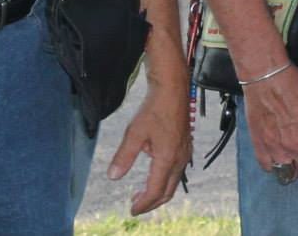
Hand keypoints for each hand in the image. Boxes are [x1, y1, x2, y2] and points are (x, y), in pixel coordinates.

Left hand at [107, 74, 192, 214]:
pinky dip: (165, 178)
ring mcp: (185, 152)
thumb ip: (124, 155)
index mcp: (167, 158)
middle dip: (151, 202)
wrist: (173, 87)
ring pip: (173, 181)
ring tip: (142, 191)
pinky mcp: (185, 144)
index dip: (143, 203)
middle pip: (167, 191)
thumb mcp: (135, 131)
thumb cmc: (153, 107)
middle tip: (135, 204)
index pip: (155, 191)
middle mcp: (180, 159)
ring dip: (158, 190)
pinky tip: (154, 170)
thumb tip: (113, 176)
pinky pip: (177, 170)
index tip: (131, 209)